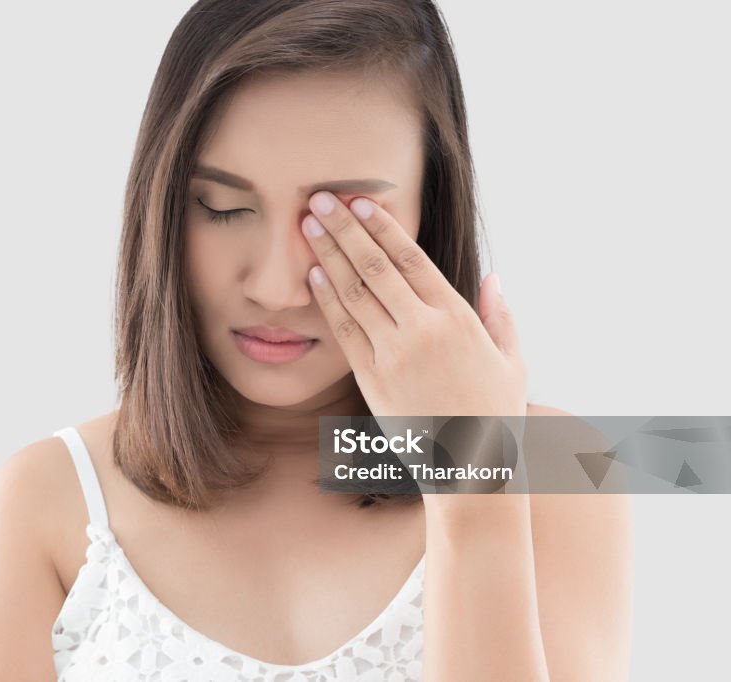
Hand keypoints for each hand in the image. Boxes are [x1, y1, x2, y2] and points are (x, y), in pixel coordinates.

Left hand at [301, 191, 526, 418]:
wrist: (470, 468)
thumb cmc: (493, 414)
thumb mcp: (512, 361)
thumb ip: (500, 316)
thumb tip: (493, 278)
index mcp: (457, 318)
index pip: (412, 259)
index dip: (383, 227)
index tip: (361, 201)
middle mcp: (422, 330)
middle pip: (375, 267)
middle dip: (345, 228)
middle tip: (320, 198)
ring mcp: (393, 354)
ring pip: (354, 294)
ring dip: (328, 255)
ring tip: (308, 226)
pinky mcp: (371, 379)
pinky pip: (344, 331)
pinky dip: (327, 300)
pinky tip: (313, 275)